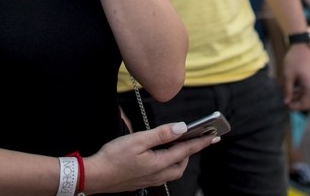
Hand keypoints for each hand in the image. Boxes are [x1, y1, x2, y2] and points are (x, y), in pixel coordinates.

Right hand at [84, 121, 213, 193]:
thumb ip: (160, 134)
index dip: (200, 142)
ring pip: (172, 170)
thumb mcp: (137, 140)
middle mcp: (158, 174)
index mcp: (159, 163)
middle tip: (194, 139)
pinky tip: (159, 156)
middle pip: (181, 164)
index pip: (186, 150)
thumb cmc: (113, 157)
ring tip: (177, 145)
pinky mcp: (142, 181)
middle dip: (189, 151)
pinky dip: (167, 163)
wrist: (96, 176)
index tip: (213, 136)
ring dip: (178, 158)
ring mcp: (150, 180)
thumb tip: (181, 128)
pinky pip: (162, 174)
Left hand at [283, 44, 309, 110]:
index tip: (284, 106)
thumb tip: (286, 102)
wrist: (301, 47)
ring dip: (296, 98)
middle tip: (284, 102)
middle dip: (295, 104)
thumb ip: (288, 90)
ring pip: (305, 96)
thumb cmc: (294, 60)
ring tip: (284, 95)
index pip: (305, 105)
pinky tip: (288, 89)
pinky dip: (298, 92)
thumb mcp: (288, 76)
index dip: (295, 107)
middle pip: (306, 102)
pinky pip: (305, 90)